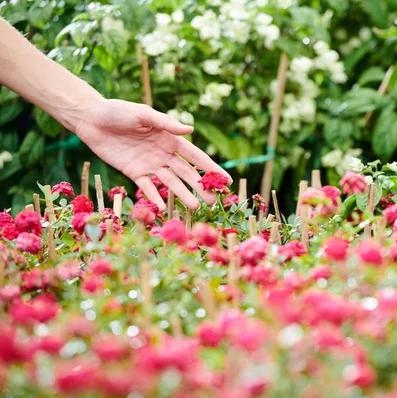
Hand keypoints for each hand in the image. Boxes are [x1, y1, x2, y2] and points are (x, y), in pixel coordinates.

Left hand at [74, 99, 230, 211]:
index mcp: (170, 138)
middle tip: (214, 201)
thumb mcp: (143, 114)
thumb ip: (166, 124)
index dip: (211, 168)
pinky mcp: (133, 172)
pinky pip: (147, 187)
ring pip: (171, 182)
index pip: (196, 156)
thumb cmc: (118, 111)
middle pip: (187, 173)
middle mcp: (163, 153)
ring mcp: (149, 164)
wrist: (91, 118)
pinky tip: (163, 208)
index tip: (226, 180)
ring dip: (183, 195)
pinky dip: (155, 197)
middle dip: (201, 186)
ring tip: (196, 207)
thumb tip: (191, 130)